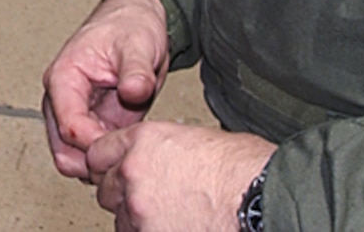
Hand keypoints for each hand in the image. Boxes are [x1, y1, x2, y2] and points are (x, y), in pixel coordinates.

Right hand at [41, 0, 171, 180]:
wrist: (138, 20)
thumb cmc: (130, 25)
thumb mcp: (137, 44)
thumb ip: (136, 71)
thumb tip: (133, 91)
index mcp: (64, 77)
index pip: (68, 127)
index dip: (95, 144)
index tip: (122, 147)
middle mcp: (63, 98)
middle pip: (64, 150)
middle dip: (94, 161)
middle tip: (127, 156)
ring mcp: (77, 112)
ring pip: (74, 157)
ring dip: (100, 162)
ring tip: (130, 150)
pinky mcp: (94, 121)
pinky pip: (92, 152)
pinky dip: (108, 157)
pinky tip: (129, 147)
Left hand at [85, 124, 272, 231]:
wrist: (263, 201)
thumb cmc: (247, 171)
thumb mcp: (201, 140)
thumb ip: (168, 149)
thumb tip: (168, 160)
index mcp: (144, 141)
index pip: (99, 153)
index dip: (110, 165)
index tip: (118, 174)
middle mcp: (133, 172)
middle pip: (106, 188)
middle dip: (123, 195)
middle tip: (149, 202)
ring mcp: (138, 209)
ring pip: (119, 219)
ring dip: (136, 221)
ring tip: (168, 220)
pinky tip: (175, 228)